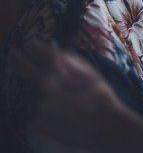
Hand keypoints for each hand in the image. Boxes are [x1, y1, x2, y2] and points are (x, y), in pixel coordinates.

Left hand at [9, 39, 142, 151]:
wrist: (101, 126)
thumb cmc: (99, 96)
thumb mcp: (89, 73)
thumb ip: (71, 60)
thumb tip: (58, 50)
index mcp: (59, 73)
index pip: (42, 54)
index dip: (35, 47)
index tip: (31, 43)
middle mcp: (45, 88)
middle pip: (25, 70)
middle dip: (19, 60)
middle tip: (14, 53)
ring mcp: (39, 106)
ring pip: (33, 92)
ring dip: (39, 89)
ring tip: (59, 93)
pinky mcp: (38, 121)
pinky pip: (37, 109)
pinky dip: (45, 107)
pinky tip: (59, 109)